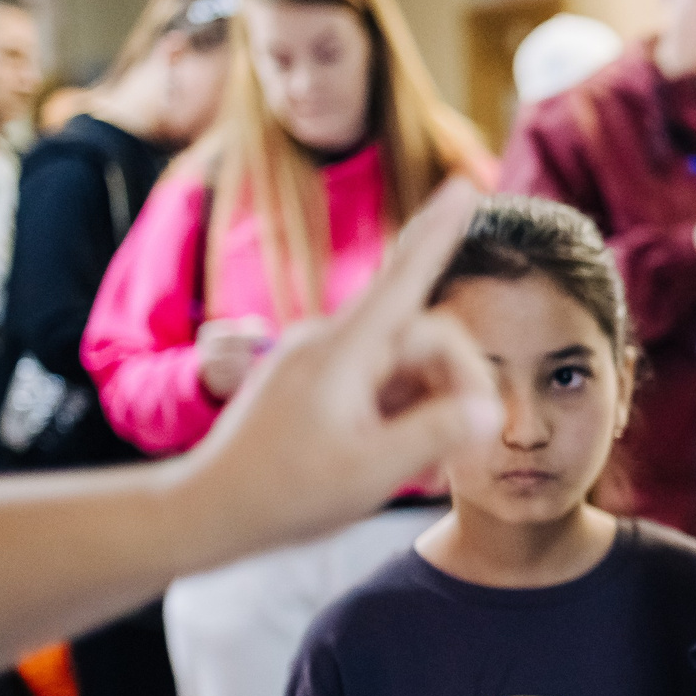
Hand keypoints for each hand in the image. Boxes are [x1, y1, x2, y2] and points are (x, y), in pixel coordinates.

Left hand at [180, 179, 500, 552]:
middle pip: (425, 338)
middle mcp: (333, 343)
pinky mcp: (320, 385)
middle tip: (470, 451)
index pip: (405, 279)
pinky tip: (402, 463)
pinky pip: (382, 385)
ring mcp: (325, 363)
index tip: (466, 184)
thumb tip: (489, 408)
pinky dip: (404, 418)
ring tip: (427, 472)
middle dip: (459, 387)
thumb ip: (438, 434)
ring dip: (432, 411)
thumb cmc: (283, 494)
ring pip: (408, 367)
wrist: (206, 511)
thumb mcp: (372, 470)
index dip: (440, 232)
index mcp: (344, 351)